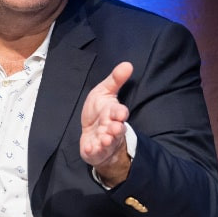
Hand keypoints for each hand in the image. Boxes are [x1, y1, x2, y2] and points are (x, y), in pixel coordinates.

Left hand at [80, 61, 132, 186]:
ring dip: (106, 141)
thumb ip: (115, 80)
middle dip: (115, 129)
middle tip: (113, 128)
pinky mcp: (95, 151)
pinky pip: (95, 152)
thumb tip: (128, 64)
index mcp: (113, 114)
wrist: (93, 134)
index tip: (120, 113)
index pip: (119, 113)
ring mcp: (104, 141)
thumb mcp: (105, 92)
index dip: (119, 113)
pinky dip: (93, 151)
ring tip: (103, 139)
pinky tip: (89, 148)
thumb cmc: (100, 112)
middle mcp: (111, 128)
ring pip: (108, 142)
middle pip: (116, 129)